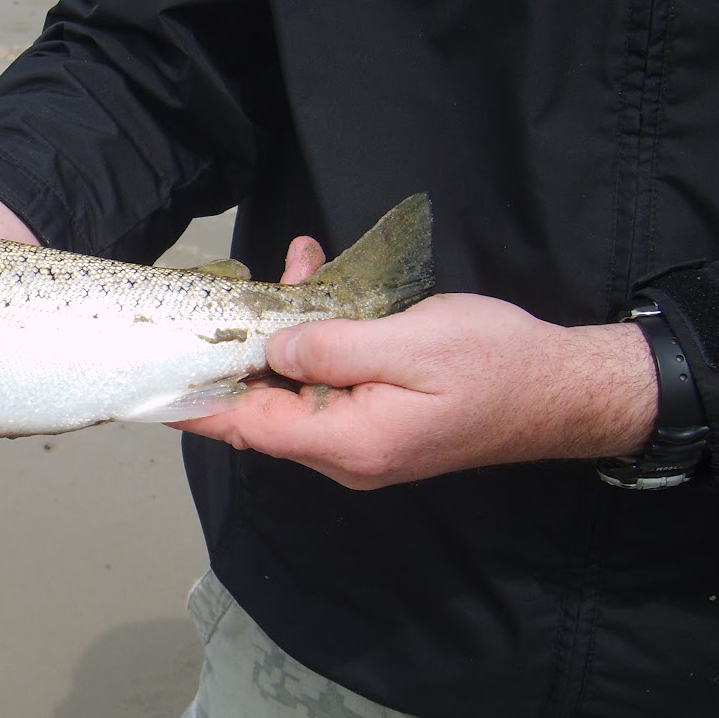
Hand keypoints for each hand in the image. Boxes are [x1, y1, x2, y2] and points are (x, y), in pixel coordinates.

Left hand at [177, 239, 658, 488]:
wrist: (568, 388)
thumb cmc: (497, 365)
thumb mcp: (408, 344)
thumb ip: (331, 347)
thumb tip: (272, 350)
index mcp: (346, 442)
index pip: (247, 427)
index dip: (196, 403)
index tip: (149, 385)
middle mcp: (346, 452)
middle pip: (266, 406)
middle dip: (245, 346)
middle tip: (227, 294)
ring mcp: (363, 438)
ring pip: (298, 385)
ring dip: (287, 329)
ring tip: (294, 266)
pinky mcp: (381, 417)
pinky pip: (331, 380)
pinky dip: (321, 336)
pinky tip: (321, 282)